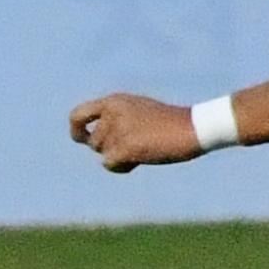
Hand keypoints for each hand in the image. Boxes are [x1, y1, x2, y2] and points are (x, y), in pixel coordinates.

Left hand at [69, 90, 203, 170]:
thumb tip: (93, 142)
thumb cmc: (169, 124)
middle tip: (133, 148)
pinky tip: (138, 162)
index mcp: (114, 100)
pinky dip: (121, 168)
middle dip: (109, 149)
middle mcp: (112, 112)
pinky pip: (109, 164)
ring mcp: (118, 128)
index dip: (76, 130)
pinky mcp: (125, 146)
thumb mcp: (139, 113)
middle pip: (93, 142)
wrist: (192, 128)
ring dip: (118, 158)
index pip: (78, 114)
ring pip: (103, 153)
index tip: (83, 140)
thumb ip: (116, 121)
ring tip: (142, 151)